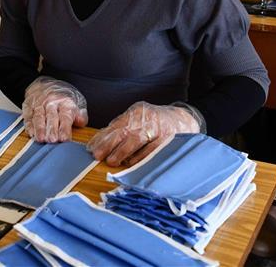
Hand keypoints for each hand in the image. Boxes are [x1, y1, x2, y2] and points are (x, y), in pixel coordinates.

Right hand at [22, 77, 87, 142]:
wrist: (44, 83)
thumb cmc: (62, 98)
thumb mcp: (77, 102)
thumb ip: (80, 114)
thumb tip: (81, 122)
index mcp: (65, 102)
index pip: (65, 116)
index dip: (65, 128)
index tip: (64, 138)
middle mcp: (51, 102)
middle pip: (51, 116)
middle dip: (52, 129)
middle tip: (52, 140)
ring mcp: (38, 104)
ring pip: (39, 117)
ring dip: (39, 128)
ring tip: (41, 139)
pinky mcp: (28, 106)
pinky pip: (28, 115)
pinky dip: (29, 125)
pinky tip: (31, 133)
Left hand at [86, 102, 200, 166]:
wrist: (184, 120)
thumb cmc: (156, 123)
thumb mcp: (138, 120)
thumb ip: (121, 129)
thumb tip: (99, 141)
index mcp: (136, 112)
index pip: (116, 125)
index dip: (103, 137)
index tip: (91, 148)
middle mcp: (147, 118)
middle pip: (124, 131)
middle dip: (109, 144)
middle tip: (97, 155)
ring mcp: (158, 127)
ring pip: (137, 139)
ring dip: (123, 151)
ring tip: (111, 161)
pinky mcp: (169, 138)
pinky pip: (153, 148)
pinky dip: (141, 156)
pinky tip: (131, 163)